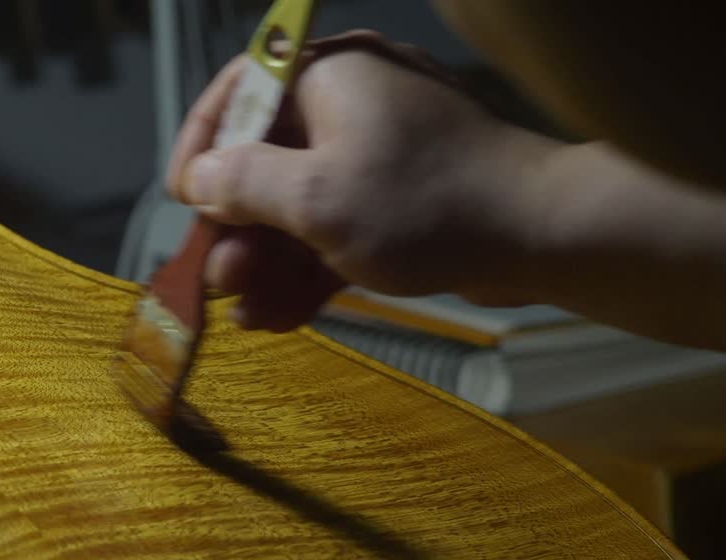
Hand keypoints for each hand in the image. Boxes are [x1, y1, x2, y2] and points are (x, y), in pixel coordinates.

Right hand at [165, 32, 553, 331]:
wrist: (543, 237)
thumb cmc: (424, 203)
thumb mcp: (317, 198)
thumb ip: (244, 185)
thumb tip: (198, 180)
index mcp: (329, 74)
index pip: (241, 91)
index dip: (202, 144)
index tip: (182, 198)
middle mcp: (352, 103)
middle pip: (268, 159)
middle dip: (238, 228)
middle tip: (218, 277)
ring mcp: (381, 153)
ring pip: (303, 204)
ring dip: (270, 262)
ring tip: (244, 315)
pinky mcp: (404, 200)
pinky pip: (340, 228)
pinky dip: (310, 269)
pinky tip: (278, 319)